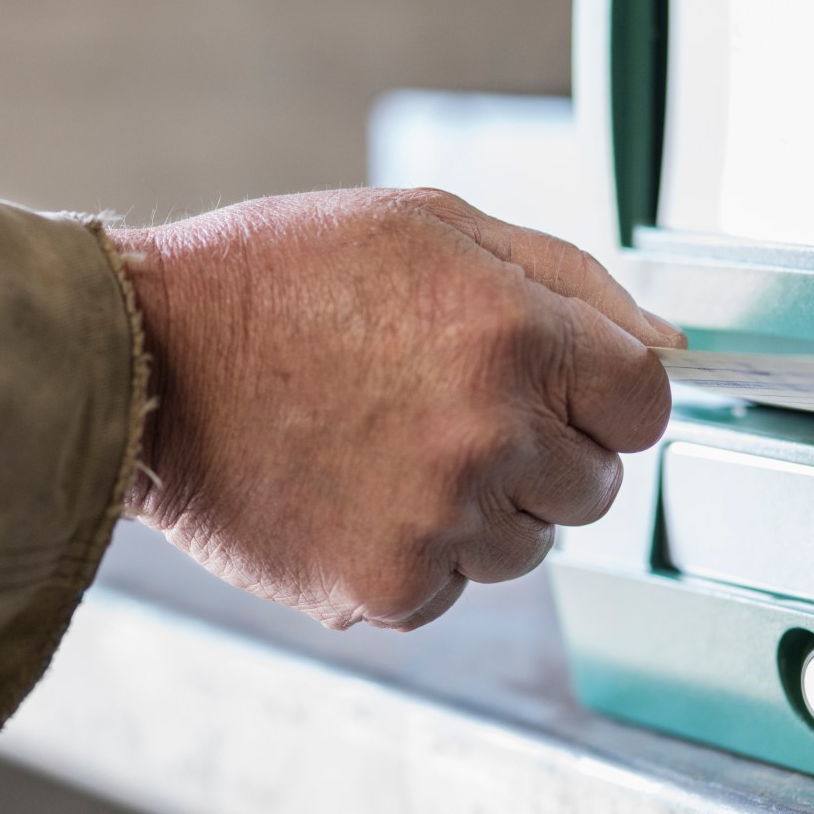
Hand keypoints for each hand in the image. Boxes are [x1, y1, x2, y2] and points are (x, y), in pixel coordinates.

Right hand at [110, 189, 681, 630]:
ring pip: (524, 548)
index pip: (646, 404)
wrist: (146, 359)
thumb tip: (667, 341)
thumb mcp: (427, 224)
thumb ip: (566, 277)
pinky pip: (448, 589)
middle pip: (594, 487)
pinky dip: (413, 555)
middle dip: (541, 452)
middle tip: (448, 412)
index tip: (558, 391)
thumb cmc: (279, 278)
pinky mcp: (381, 586)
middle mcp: (488, 435)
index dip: (605, 396)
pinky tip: (352, 494)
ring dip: (478, 508)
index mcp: (513, 334)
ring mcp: (436, 520)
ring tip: (387, 449)